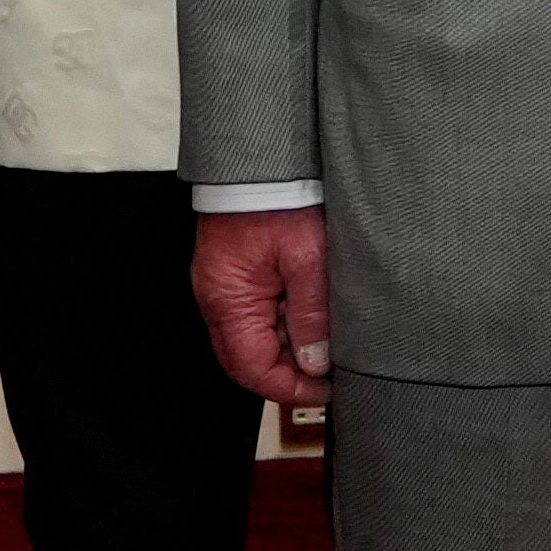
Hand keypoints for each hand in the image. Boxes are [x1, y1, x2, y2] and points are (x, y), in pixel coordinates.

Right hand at [193, 206, 335, 408]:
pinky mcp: (235, 276)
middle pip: (250, 360)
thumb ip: (312, 315)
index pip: (253, 370)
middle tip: (331, 370)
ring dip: (290, 345)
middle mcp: (219, 300)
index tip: (326, 389)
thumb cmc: (279, 199)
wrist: (259, 161)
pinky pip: (257, 314)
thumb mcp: (308, 260)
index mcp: (229, 301)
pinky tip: (311, 312)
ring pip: (255, 339)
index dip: (291, 389)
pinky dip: (284, 321)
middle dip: (291, 372)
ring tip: (326, 336)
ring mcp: (225, 288)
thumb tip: (315, 362)